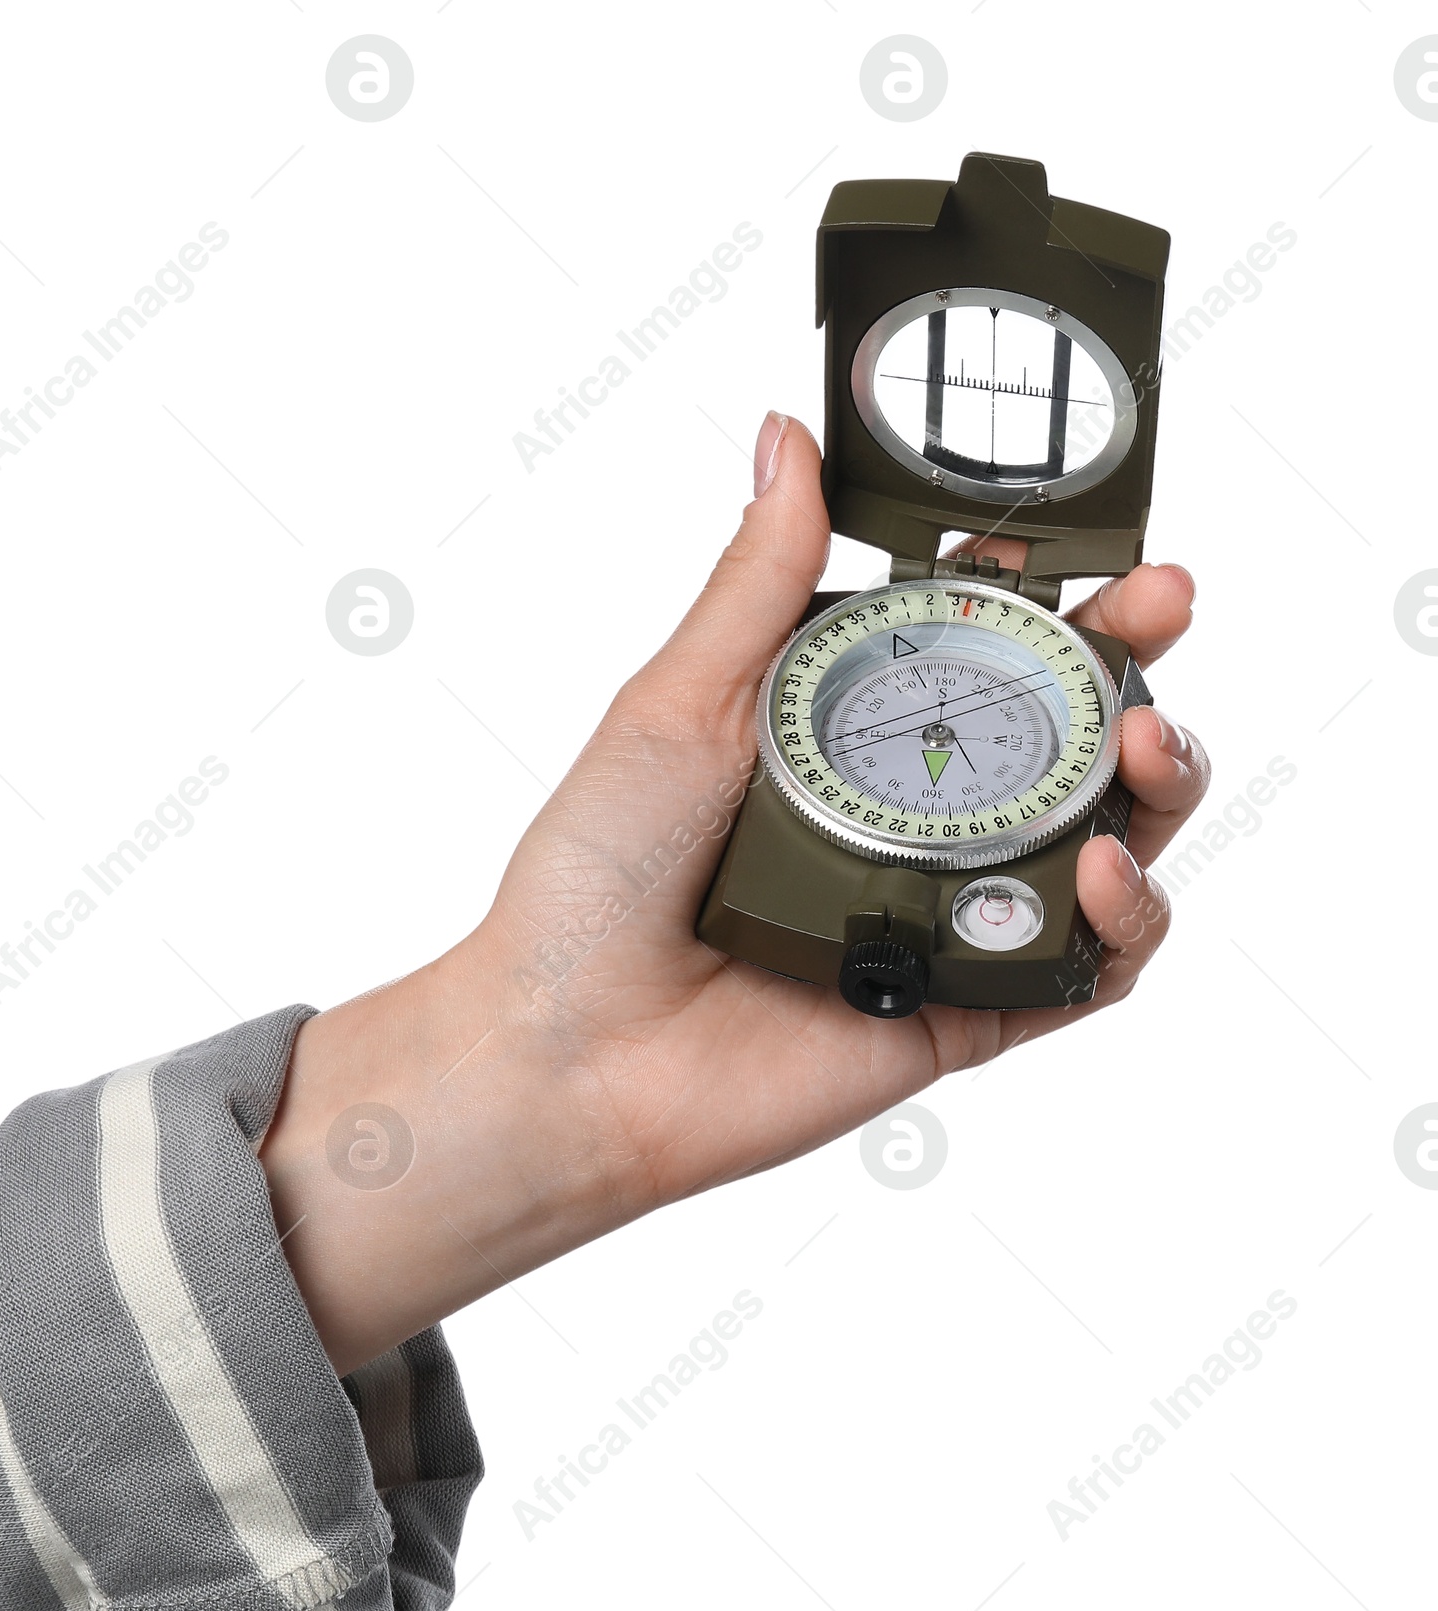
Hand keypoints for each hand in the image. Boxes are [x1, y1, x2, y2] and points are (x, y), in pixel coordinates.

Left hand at [262, 413, 1208, 1371]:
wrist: (566, 1054)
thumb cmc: (595, 878)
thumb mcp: (677, 704)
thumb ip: (758, 582)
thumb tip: (791, 436)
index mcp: (847, 734)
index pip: (983, 648)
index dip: (1055, 595)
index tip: (1099, 548)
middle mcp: (910, 819)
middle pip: (1066, 735)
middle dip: (1134, 667)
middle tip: (1163, 611)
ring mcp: (944, 915)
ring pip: (1104, 842)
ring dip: (1156, 784)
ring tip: (1144, 746)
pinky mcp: (963, 1010)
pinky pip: (1081, 967)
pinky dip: (1123, 922)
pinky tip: (1103, 875)